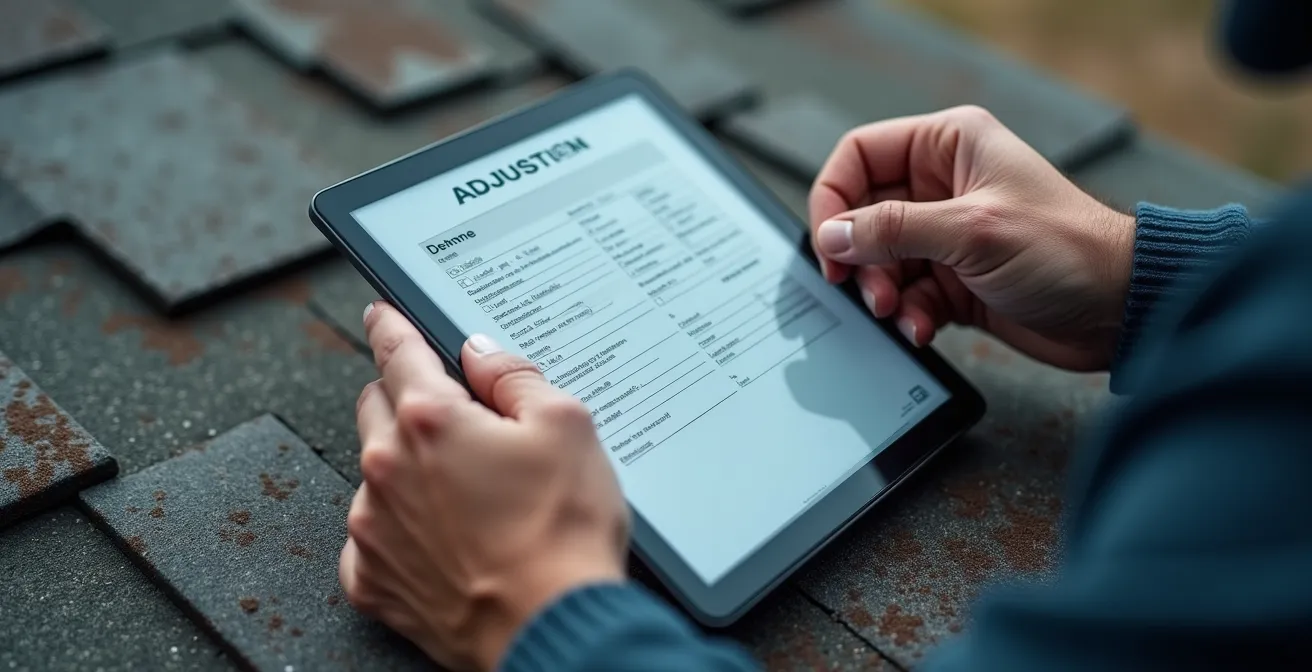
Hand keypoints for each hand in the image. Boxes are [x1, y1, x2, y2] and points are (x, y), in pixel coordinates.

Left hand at [340, 302, 628, 670]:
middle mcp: (387, 469)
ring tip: (472, 499)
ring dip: (408, 469)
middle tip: (459, 421)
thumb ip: (515, 377)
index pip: (398, 351)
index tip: (380, 316)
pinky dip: (401, 530)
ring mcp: (373, 528)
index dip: (391, 325)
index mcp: (431, 420)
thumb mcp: (567, 427)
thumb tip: (482, 354)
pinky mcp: (372, 579)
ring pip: (375, 472)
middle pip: (377, 407)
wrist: (552, 629)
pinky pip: (372, 536)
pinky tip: (448, 539)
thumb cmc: (564, 535)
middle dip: (409, 401)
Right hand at [809, 105, 1134, 370]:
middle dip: (860, 257)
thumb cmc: (1068, 251)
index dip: (834, 198)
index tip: (830, 243)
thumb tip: (834, 236)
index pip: (860, 155)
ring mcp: (946, 236)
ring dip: (881, 292)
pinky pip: (905, 296)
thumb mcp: (971, 231)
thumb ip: (894, 230)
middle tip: (864, 289)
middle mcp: (942, 186)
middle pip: (863, 215)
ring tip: (897, 313)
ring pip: (880, 261)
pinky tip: (923, 328)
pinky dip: (907, 316)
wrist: (1119, 310)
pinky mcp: (953, 281)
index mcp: (948, 147)